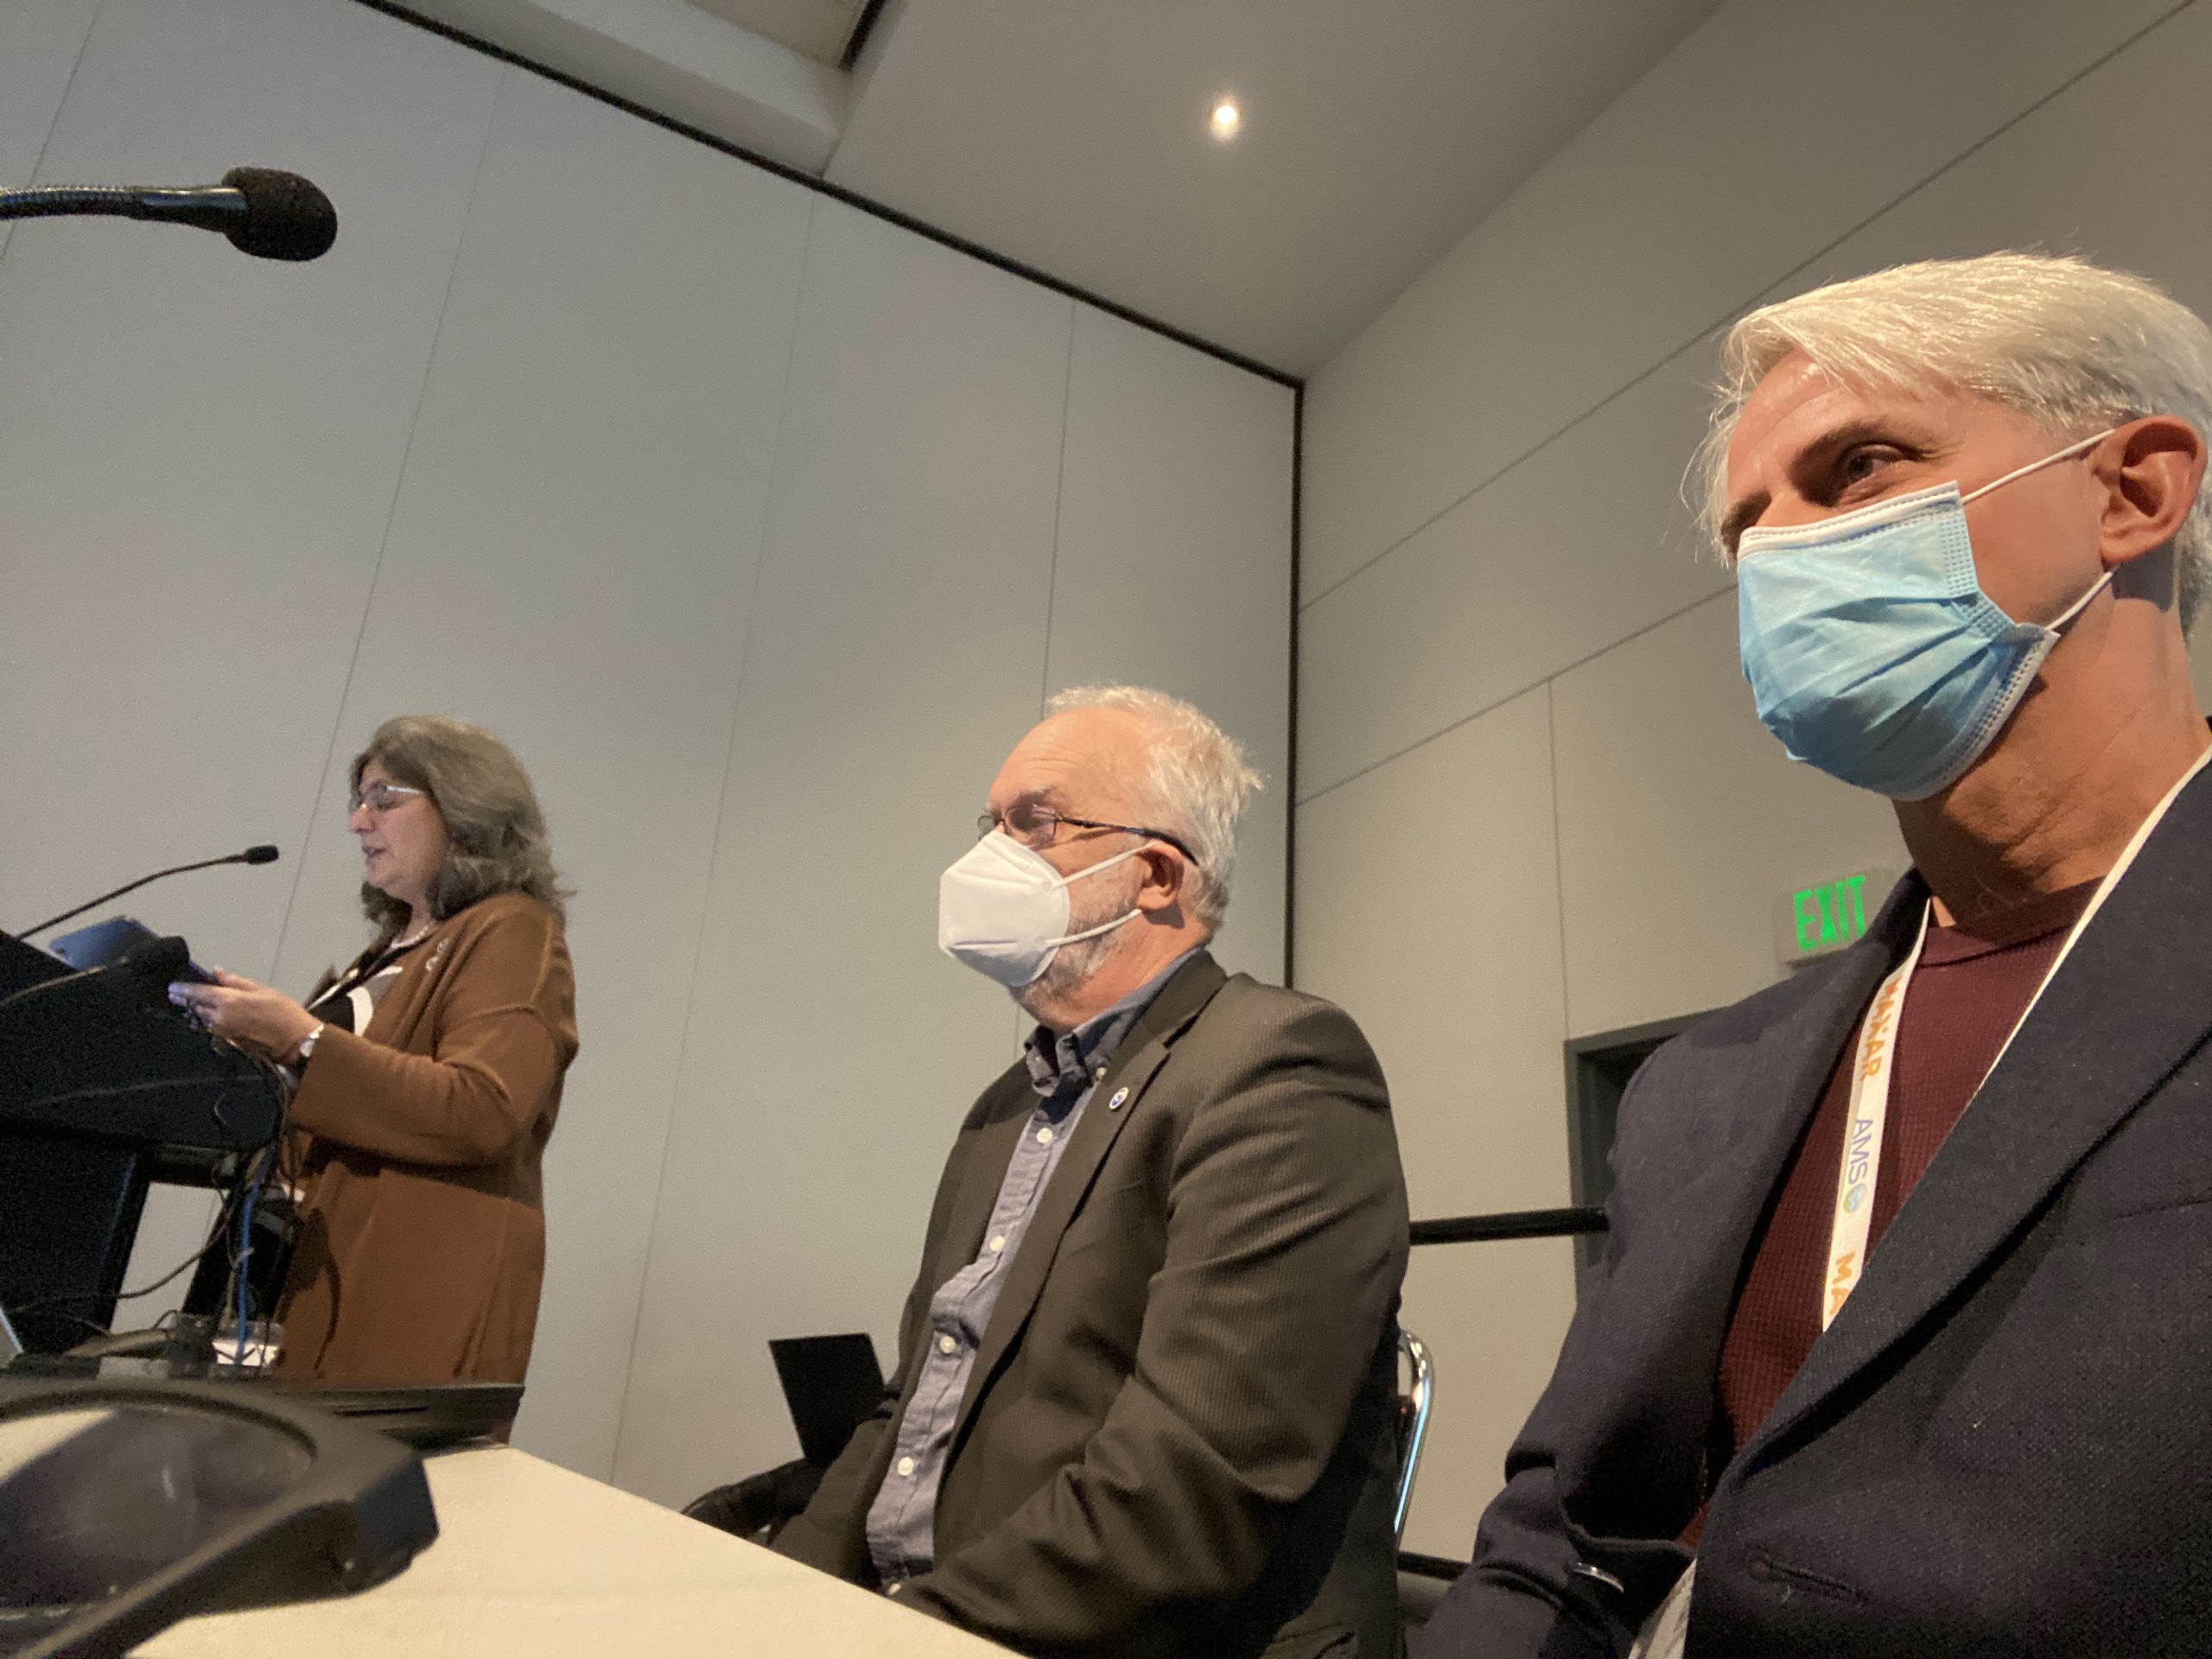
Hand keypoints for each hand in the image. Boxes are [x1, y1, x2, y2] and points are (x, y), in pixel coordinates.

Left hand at [169, 969, 320, 1061]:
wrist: (293, 1041)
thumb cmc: (283, 1013)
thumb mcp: (262, 989)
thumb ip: (235, 981)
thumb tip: (216, 973)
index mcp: (228, 1001)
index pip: (197, 993)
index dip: (182, 989)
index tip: (171, 986)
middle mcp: (219, 1018)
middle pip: (195, 1006)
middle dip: (184, 999)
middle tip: (174, 993)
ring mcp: (221, 1031)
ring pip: (201, 1017)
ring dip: (194, 1009)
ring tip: (188, 1002)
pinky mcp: (226, 1040)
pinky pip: (210, 1026)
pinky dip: (205, 1018)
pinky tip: (205, 1014)